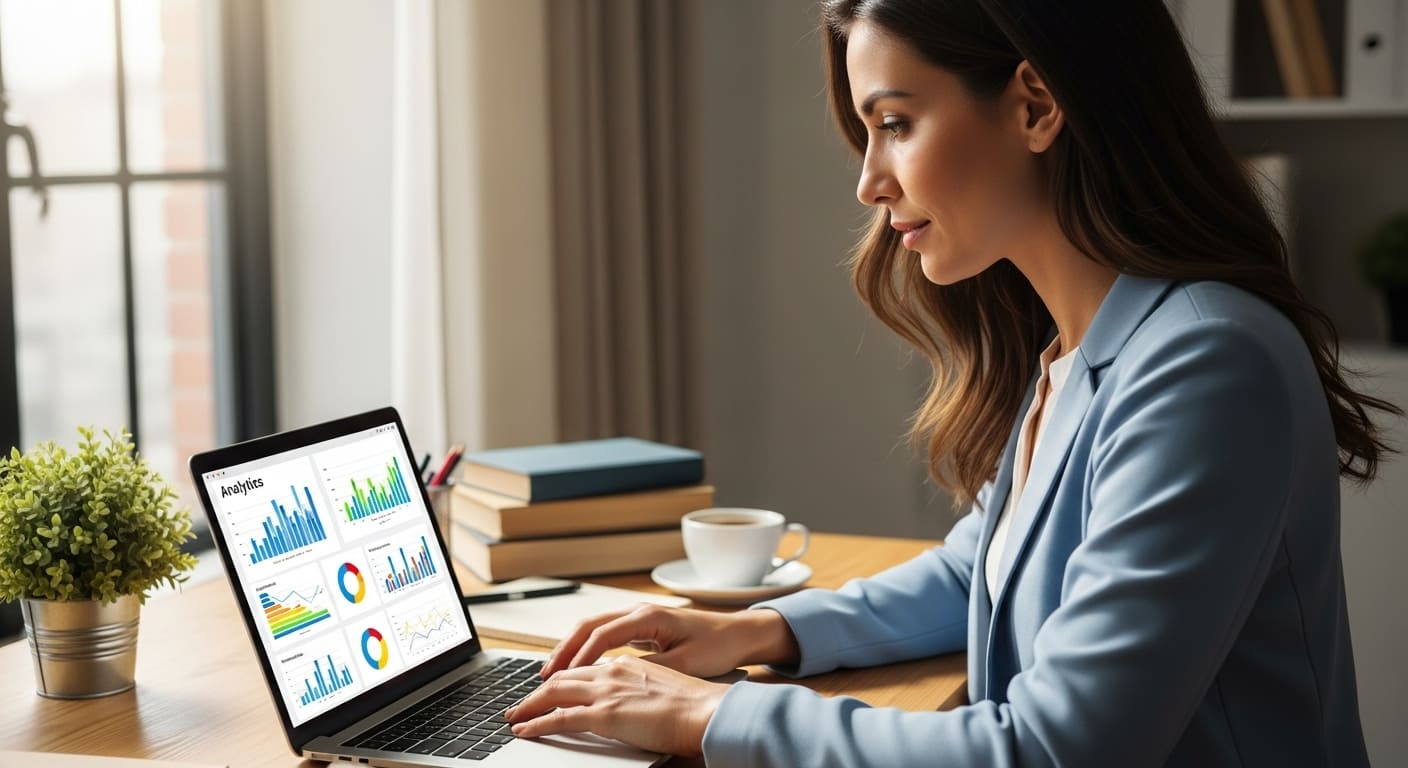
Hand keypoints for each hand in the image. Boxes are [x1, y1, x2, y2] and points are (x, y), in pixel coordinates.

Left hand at [506, 655, 727, 756]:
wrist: (709, 711)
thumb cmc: (695, 705)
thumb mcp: (662, 686)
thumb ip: (639, 688)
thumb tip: (628, 702)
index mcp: (627, 664)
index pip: (583, 668)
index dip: (561, 679)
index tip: (548, 690)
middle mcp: (613, 672)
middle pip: (562, 677)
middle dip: (537, 692)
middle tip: (521, 704)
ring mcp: (607, 691)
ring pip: (555, 693)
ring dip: (530, 706)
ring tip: (515, 717)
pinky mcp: (606, 714)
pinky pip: (560, 718)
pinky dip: (537, 723)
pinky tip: (525, 730)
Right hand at [541, 604, 797, 679]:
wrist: (742, 634)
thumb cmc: (718, 646)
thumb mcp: (684, 663)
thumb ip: (650, 668)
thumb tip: (618, 679)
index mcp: (647, 617)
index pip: (601, 635)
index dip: (579, 658)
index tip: (562, 678)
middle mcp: (639, 612)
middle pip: (589, 626)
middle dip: (564, 649)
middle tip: (544, 674)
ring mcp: (640, 618)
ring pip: (595, 628)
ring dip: (573, 648)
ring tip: (553, 671)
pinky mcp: (644, 627)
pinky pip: (607, 634)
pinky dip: (588, 648)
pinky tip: (580, 666)